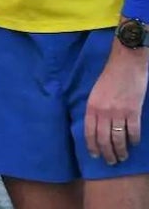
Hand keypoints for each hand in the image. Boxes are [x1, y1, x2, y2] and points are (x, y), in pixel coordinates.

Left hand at [85, 41, 147, 164]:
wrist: (126, 63)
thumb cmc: (110, 76)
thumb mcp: (95, 92)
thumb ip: (95, 108)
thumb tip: (97, 126)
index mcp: (91, 106)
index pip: (89, 132)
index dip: (92, 146)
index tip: (95, 155)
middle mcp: (103, 112)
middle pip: (103, 139)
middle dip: (107, 153)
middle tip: (111, 161)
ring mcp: (118, 112)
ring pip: (118, 139)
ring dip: (121, 151)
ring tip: (123, 157)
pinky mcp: (133, 111)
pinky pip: (133, 131)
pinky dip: (134, 140)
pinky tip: (134, 143)